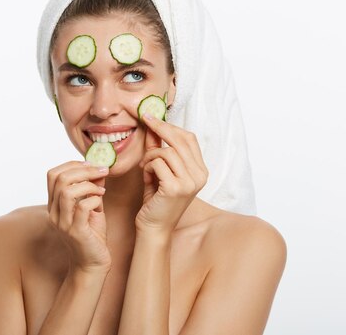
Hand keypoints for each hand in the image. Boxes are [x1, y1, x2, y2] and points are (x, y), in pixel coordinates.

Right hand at [47, 161, 111, 273]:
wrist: (92, 264)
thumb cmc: (92, 235)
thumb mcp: (92, 207)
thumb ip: (92, 189)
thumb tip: (99, 169)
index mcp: (54, 205)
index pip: (53, 174)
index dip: (71, 164)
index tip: (90, 165)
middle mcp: (54, 213)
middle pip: (59, 179)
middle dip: (83, 170)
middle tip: (101, 172)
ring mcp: (63, 223)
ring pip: (67, 191)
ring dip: (88, 184)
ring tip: (101, 190)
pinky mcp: (75, 232)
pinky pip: (82, 207)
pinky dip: (94, 199)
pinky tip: (101, 203)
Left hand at [136, 113, 208, 233]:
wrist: (154, 228)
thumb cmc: (156, 200)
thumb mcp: (160, 171)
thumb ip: (159, 150)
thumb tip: (153, 125)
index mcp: (200, 171)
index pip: (189, 138)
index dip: (171, 126)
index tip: (153, 117)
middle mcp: (200, 176)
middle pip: (180, 139)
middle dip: (160, 127)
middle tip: (145, 120)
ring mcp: (189, 182)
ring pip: (167, 151)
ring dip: (150, 156)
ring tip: (145, 166)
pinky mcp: (175, 188)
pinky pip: (158, 163)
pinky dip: (147, 166)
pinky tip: (145, 176)